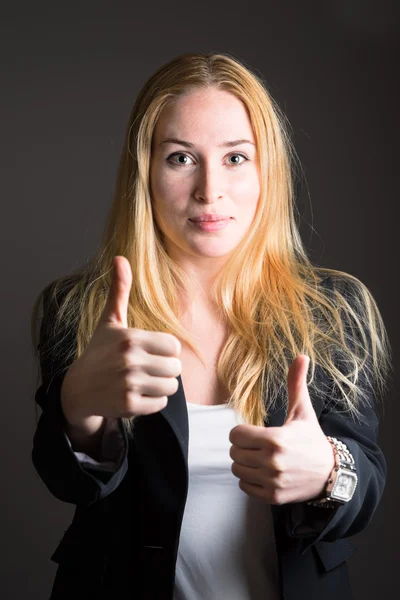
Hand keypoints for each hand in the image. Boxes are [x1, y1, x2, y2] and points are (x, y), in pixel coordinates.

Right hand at [61, 255, 182, 424]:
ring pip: (171, 387)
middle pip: (175, 368)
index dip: (165, 351)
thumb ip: (120, 290)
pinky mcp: (129, 405)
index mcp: (131, 338)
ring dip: (159, 387)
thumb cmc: (99, 352)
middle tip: (146, 369)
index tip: (150, 352)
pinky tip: (135, 395)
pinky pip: (160, 404)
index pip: (174, 346)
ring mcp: (129, 384)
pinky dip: (152, 402)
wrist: (77, 389)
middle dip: (164, 370)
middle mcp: (131, 360)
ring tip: (141, 381)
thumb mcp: (110, 321)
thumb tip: (119, 257)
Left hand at [229, 355, 334, 503]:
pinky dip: (250, 480)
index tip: (254, 432)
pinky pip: (244, 487)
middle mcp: (272, 462)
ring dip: (245, 464)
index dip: (242, 432)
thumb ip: (296, 384)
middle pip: (234, 452)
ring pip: (237, 470)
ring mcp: (272, 481)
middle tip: (258, 446)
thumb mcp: (302, 411)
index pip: (235, 435)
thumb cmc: (311, 439)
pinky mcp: (273, 497)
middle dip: (243, 447)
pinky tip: (264, 473)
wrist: (330, 472)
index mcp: (275, 439)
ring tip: (260, 459)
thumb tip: (301, 356)